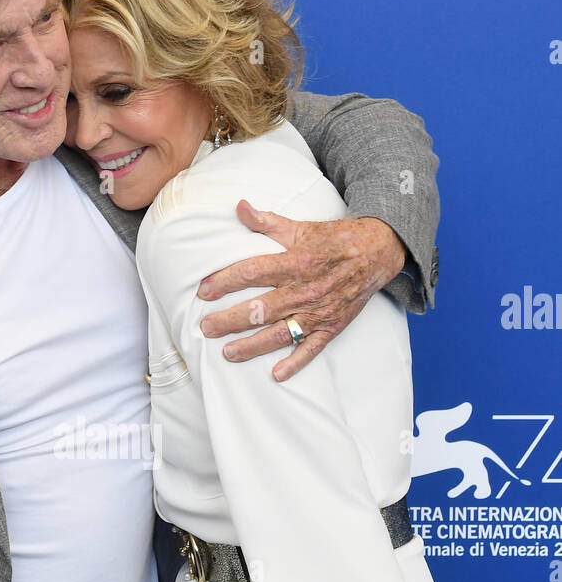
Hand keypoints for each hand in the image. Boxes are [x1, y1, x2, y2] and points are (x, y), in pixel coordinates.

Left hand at [196, 208, 405, 380]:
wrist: (378, 251)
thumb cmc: (335, 239)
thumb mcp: (301, 227)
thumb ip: (267, 222)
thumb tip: (238, 206)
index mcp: (295, 262)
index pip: (252, 272)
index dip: (225, 282)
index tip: (204, 291)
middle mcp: (304, 290)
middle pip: (260, 309)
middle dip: (230, 320)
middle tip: (206, 328)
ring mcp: (318, 311)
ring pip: (280, 333)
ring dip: (252, 346)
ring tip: (227, 353)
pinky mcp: (331, 327)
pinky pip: (312, 349)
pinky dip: (296, 363)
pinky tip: (276, 374)